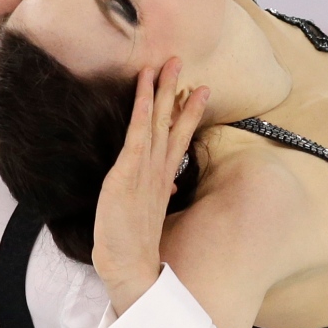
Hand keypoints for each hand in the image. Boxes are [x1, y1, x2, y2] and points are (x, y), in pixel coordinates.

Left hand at [92, 58, 209, 315]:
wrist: (130, 266)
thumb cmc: (133, 244)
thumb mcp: (149, 214)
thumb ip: (160, 194)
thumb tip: (171, 187)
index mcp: (164, 178)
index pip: (178, 138)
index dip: (188, 113)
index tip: (199, 91)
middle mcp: (159, 169)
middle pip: (172, 122)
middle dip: (176, 91)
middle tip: (179, 61)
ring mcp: (145, 169)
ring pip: (157, 122)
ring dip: (161, 91)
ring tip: (166, 65)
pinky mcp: (128, 172)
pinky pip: (137, 133)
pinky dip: (142, 110)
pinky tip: (144, 90)